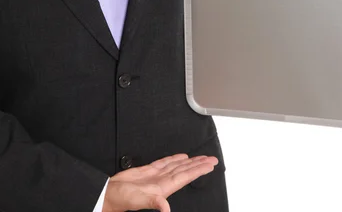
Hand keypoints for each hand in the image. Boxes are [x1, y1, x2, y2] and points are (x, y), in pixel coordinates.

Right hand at [102, 153, 217, 211]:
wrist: (109, 195)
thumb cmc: (122, 199)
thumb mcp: (139, 201)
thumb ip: (154, 203)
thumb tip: (166, 209)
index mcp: (163, 188)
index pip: (186, 177)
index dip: (198, 170)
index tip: (209, 165)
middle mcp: (162, 181)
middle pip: (185, 171)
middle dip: (199, 165)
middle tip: (211, 159)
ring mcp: (156, 176)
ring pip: (177, 166)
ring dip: (190, 162)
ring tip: (201, 157)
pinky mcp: (148, 171)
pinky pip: (165, 163)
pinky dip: (174, 159)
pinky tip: (181, 157)